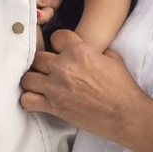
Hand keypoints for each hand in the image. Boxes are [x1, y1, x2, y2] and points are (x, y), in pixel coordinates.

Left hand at [21, 30, 152, 151]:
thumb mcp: (112, 58)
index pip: (56, 36)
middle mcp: (63, 67)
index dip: (58, 43)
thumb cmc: (123, 88)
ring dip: (33, 79)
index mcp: (78, 51)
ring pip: (27, 77)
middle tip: (51, 69)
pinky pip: (27, 100)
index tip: (61, 50)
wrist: (125, 115)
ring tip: (40, 83)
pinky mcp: (53, 107)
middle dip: (44, 62)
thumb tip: (87, 49)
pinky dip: (29, 99)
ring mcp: (55, 88)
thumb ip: (94, 50)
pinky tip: (37, 99)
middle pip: (38, 57)